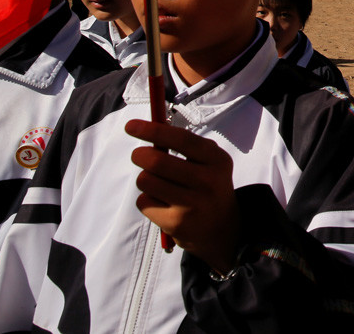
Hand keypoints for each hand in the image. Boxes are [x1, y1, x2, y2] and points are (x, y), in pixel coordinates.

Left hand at [126, 119, 240, 272]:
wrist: (222, 228)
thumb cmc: (207, 185)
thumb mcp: (208, 162)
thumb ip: (184, 145)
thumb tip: (149, 128)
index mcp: (216, 160)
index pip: (181, 140)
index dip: (153, 130)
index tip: (131, 126)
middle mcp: (208, 181)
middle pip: (157, 161)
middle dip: (140, 155)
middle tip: (139, 155)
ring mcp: (192, 204)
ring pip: (146, 181)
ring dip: (145, 179)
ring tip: (156, 183)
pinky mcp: (176, 223)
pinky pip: (144, 202)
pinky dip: (146, 199)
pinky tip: (161, 203)